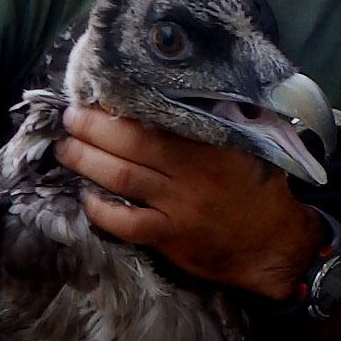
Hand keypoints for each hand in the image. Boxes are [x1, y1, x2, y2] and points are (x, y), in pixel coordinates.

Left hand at [56, 107, 320, 297]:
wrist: (274, 245)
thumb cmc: (259, 191)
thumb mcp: (245, 148)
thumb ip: (214, 126)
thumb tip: (172, 100)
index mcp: (209, 145)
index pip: (157, 118)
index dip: (121, 107)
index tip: (98, 95)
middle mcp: (190, 172)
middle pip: (131, 144)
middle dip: (93, 129)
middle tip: (69, 118)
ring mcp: (178, 206)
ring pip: (122, 178)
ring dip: (88, 162)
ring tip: (66, 149)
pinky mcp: (170, 237)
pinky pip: (127, 222)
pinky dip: (102, 210)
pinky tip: (86, 198)